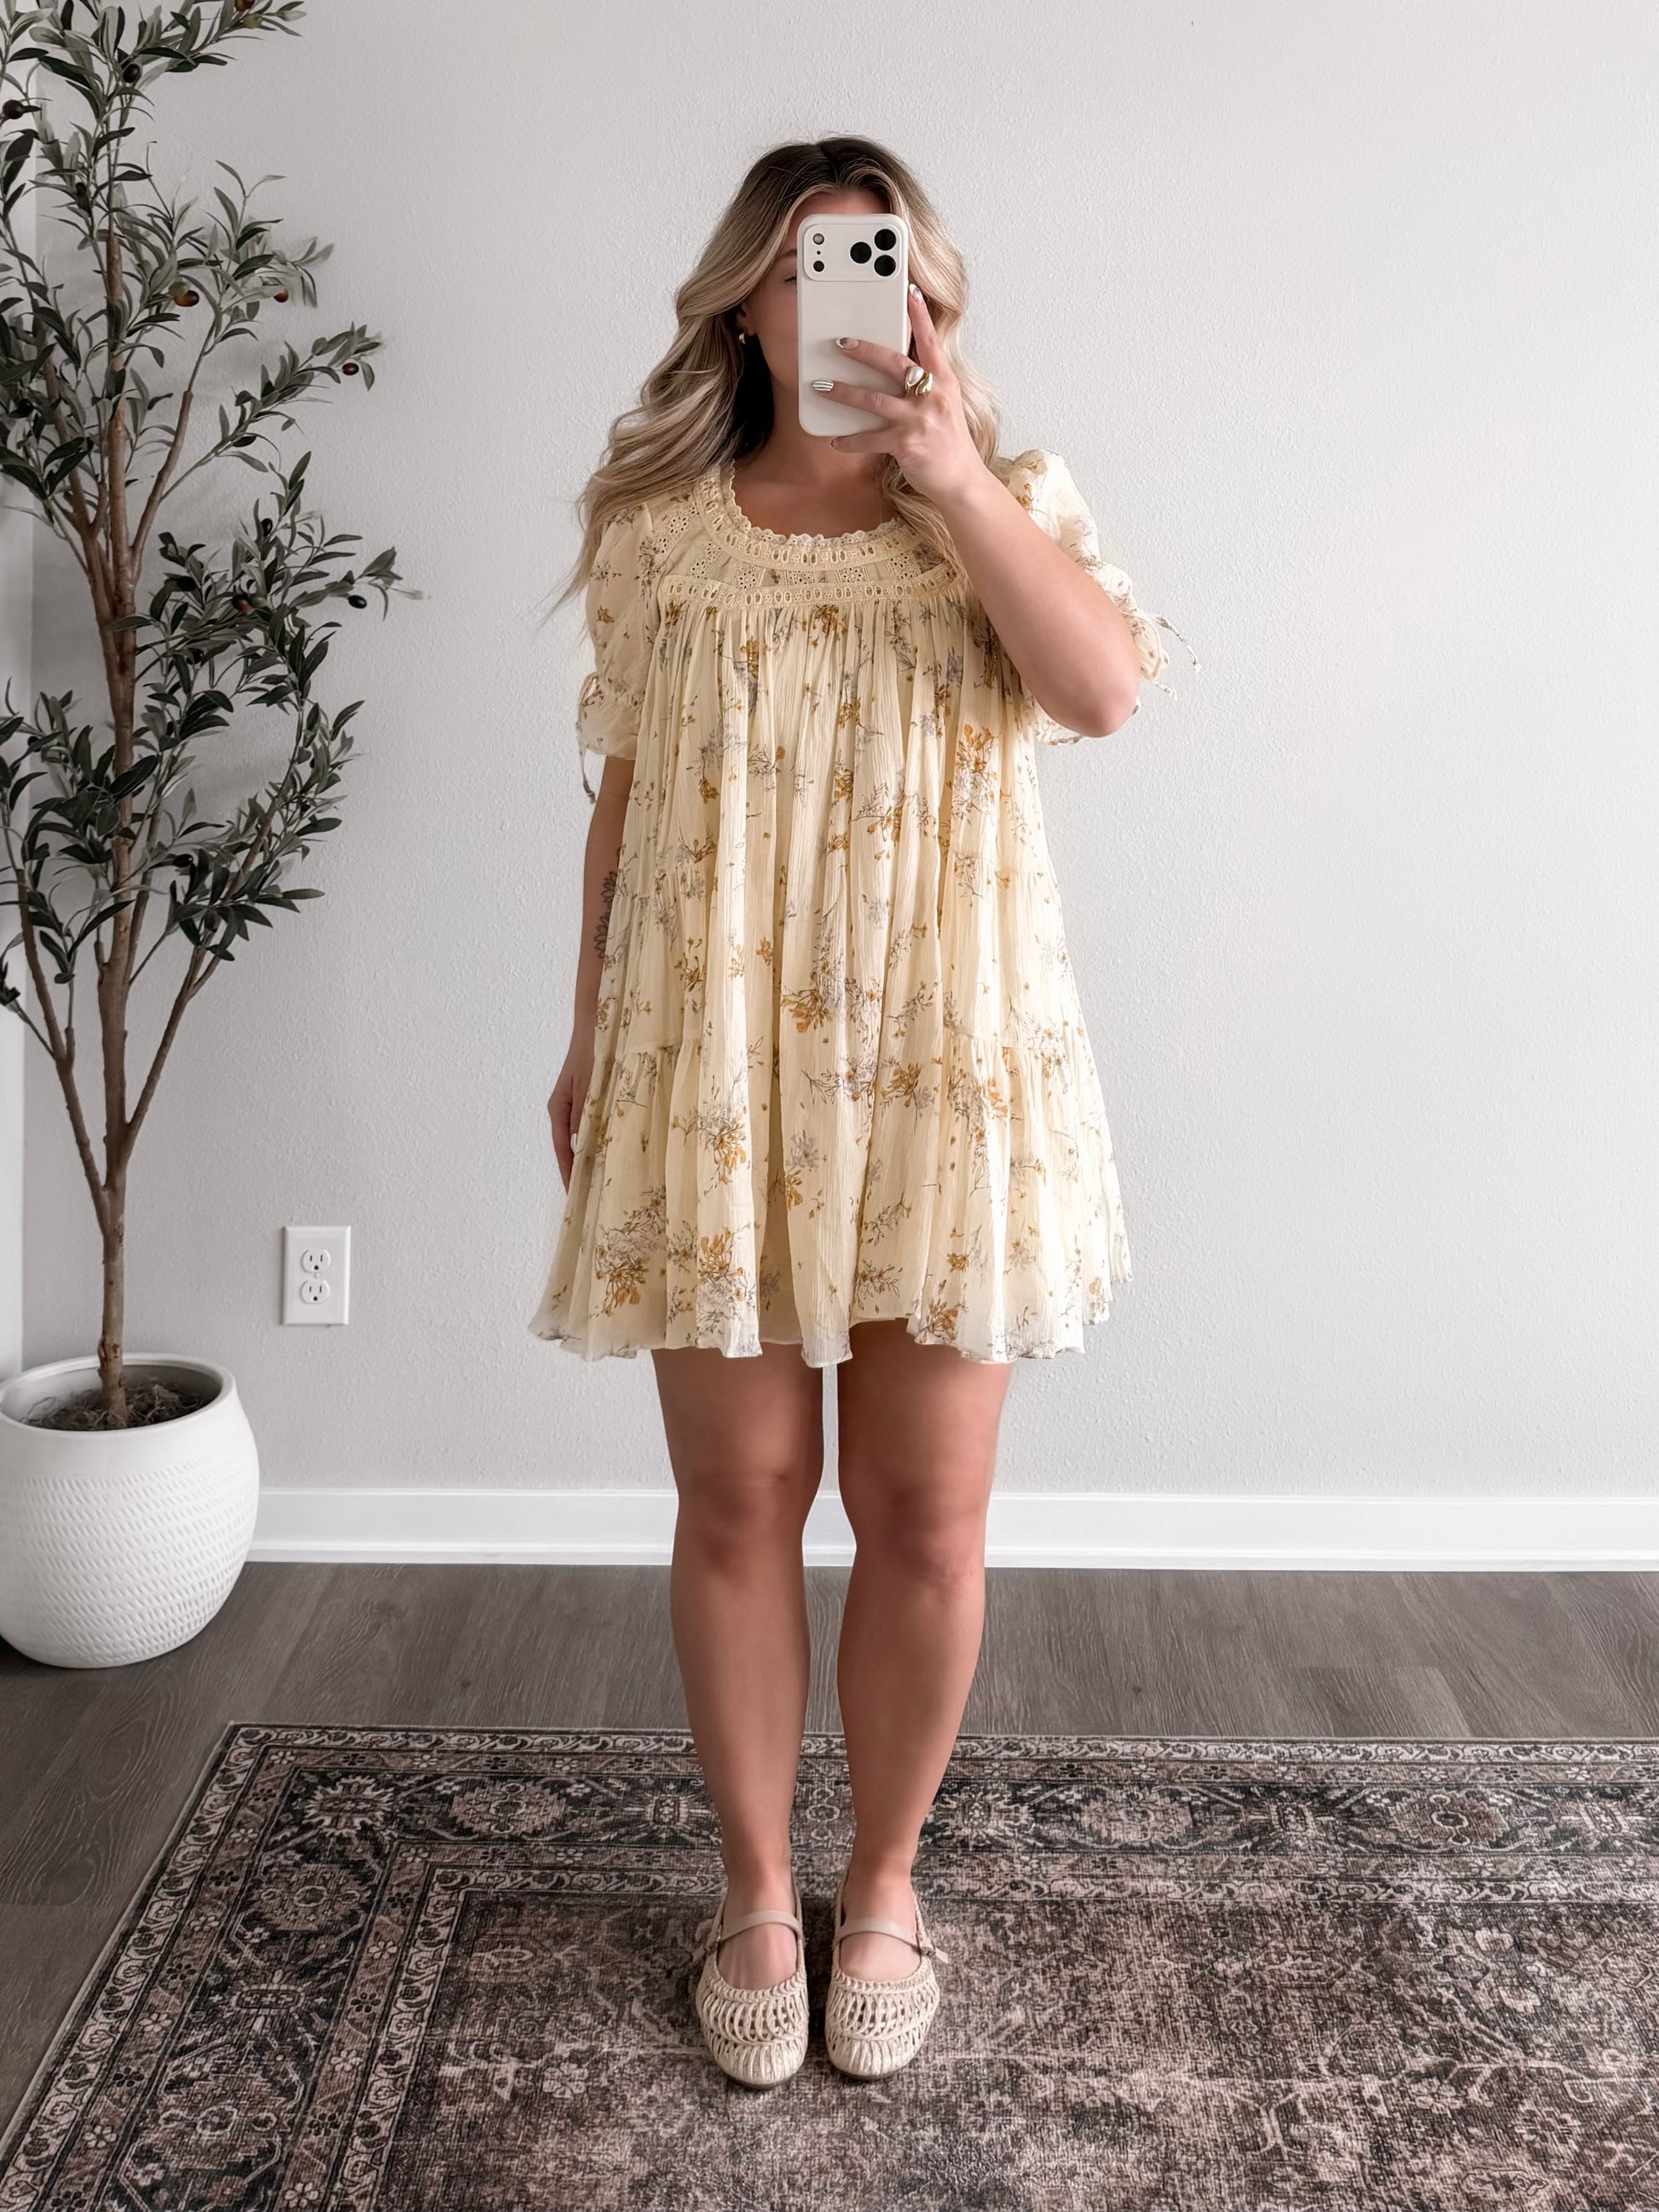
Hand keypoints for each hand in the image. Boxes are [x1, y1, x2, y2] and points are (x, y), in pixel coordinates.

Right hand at [547, 1032, 593, 1190]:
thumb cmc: (592, 1052)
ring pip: (583, 1139)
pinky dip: (600, 1142)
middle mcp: (565, 1110)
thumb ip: (586, 1114)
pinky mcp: (590, 1100)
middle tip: (591, 1197)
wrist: (596, 1025)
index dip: (569, 1173)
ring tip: (603, 1182)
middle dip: (580, 1172)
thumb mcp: (589, 1086)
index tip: (575, 1194)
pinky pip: (593, 1127)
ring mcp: (577, 1105)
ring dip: (592, 1158)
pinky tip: (612, 1152)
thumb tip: (583, 1146)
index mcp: (558, 1109)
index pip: (563, 1149)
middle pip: (570, 1149)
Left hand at [817, 282, 983, 506]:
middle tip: (840, 341)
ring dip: (844, 393)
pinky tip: (835, 440)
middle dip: (865, 351)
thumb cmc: (948, 441)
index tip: (909, 290)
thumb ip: (926, 382)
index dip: (919, 316)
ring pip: (874, 400)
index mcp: (944, 380)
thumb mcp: (944, 403)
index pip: (930, 341)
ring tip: (821, 387)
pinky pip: (870, 439)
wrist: (961, 480)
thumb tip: (900, 364)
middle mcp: (933, 396)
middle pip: (895, 364)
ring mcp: (919, 420)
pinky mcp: (907, 445)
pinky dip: (850, 441)